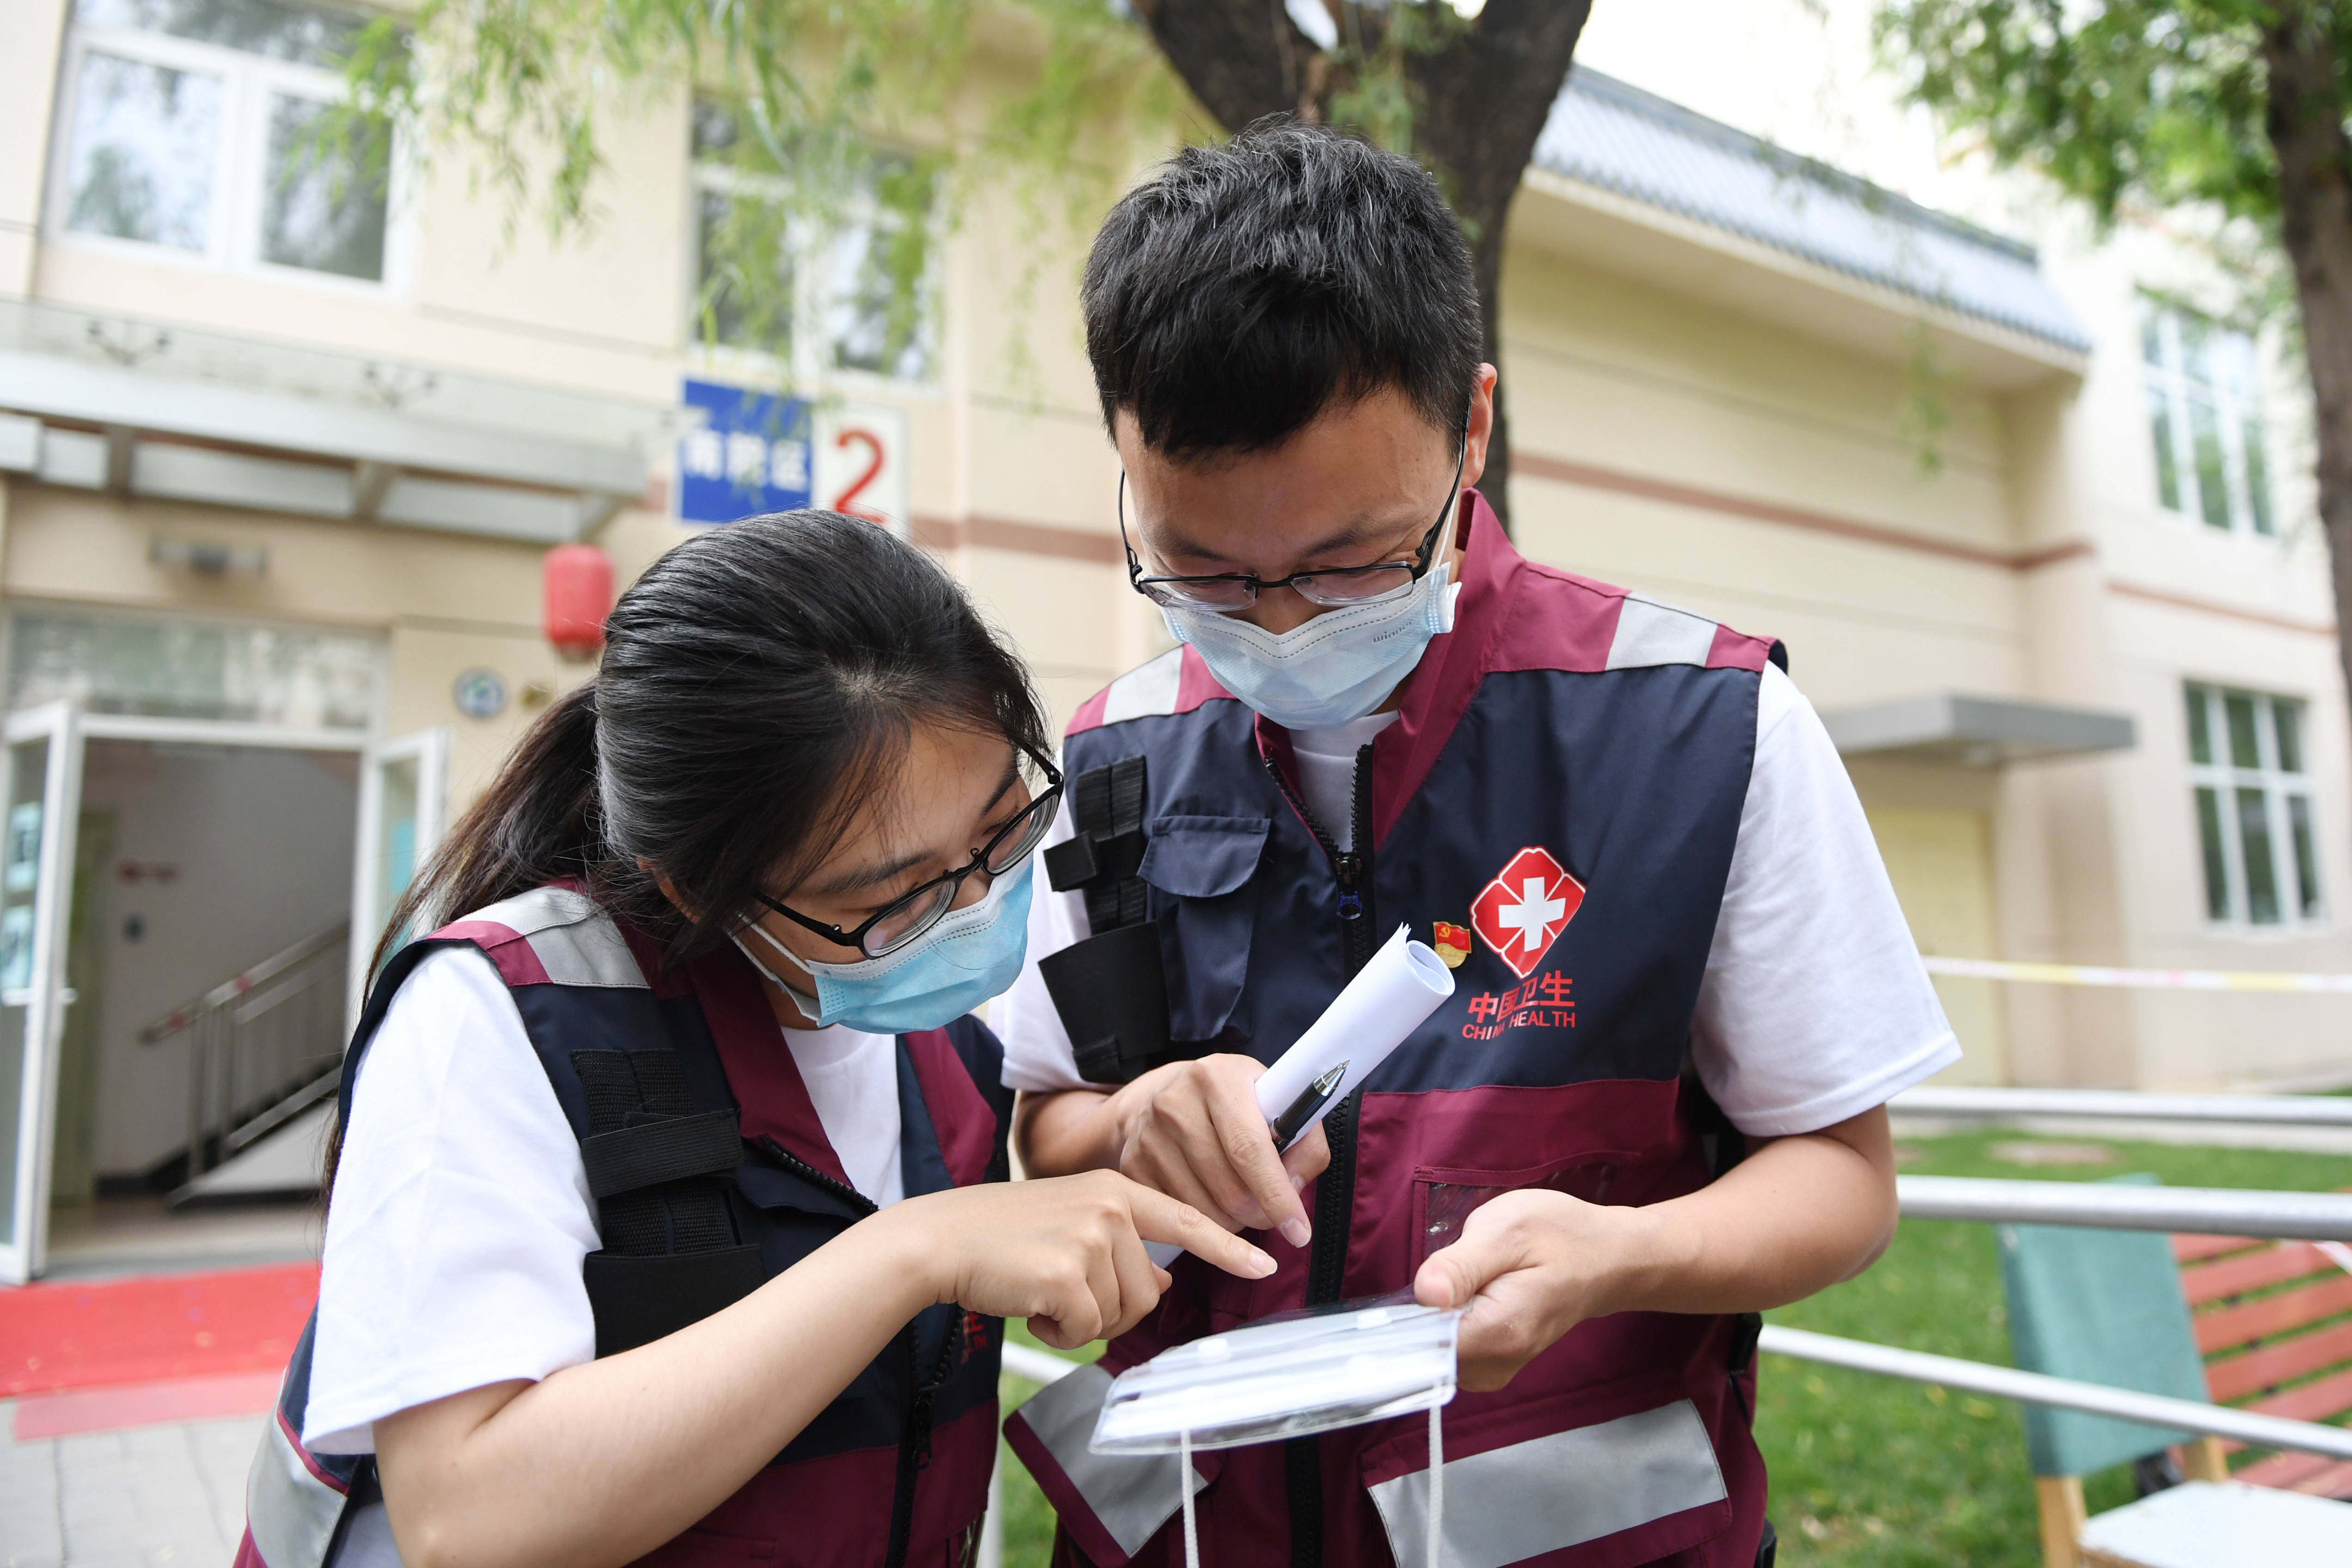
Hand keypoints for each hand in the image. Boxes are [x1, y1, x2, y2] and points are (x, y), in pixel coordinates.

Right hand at [901, 1170, 1275, 1349]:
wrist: (944, 1238)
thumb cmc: (1003, 1235)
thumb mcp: (1072, 1222)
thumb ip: (1121, 1244)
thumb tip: (1164, 1278)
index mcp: (1115, 1190)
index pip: (1186, 1219)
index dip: (1228, 1246)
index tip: (1264, 1263)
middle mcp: (1110, 1207)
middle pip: (1151, 1291)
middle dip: (1112, 1309)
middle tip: (1064, 1291)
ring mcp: (1091, 1238)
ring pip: (1121, 1314)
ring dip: (1083, 1321)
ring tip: (1043, 1292)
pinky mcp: (1067, 1275)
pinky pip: (1088, 1331)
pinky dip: (1060, 1333)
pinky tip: (1032, 1307)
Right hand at [1109, 1055, 1329, 1246]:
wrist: (1166, 1094)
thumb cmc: (1232, 1101)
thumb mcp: (1275, 1102)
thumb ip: (1303, 1142)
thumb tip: (1294, 1188)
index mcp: (1217, 1079)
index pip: (1250, 1149)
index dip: (1278, 1195)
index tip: (1299, 1230)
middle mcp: (1175, 1103)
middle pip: (1229, 1189)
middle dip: (1260, 1215)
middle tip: (1271, 1214)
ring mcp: (1148, 1136)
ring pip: (1204, 1211)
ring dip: (1234, 1222)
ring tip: (1242, 1202)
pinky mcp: (1132, 1165)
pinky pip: (1177, 1216)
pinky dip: (1204, 1224)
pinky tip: (1212, 1202)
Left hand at [1411, 1189, 1656, 1391]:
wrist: (1607, 1259)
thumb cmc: (1561, 1236)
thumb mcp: (1507, 1230)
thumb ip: (1461, 1265)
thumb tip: (1423, 1294)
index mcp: (1498, 1335)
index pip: (1420, 1346)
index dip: (1407, 1313)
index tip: (1427, 1281)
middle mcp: (1495, 1366)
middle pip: (1422, 1348)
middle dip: (1423, 1307)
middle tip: (1463, 1268)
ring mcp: (1494, 1369)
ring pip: (1432, 1349)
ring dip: (1437, 1311)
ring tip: (1476, 1276)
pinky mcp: (1492, 1362)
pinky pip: (1448, 1348)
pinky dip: (1449, 1319)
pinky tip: (1476, 1291)